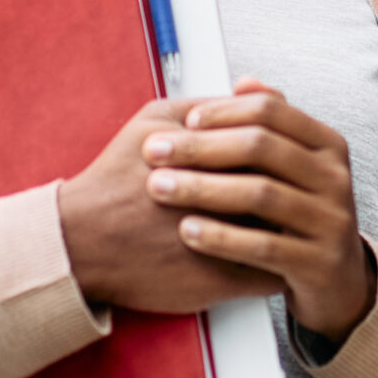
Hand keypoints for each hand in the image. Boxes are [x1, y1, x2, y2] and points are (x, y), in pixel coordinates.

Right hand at [58, 100, 282, 313]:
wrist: (79, 243)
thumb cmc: (115, 179)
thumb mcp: (155, 121)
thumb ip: (210, 105)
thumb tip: (259, 93)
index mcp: (213, 159)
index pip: (276, 152)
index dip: (290, 153)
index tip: (292, 157)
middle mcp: (225, 201)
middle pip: (287, 192)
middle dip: (297, 190)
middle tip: (299, 190)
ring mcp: (226, 245)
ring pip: (286, 236)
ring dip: (293, 230)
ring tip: (291, 223)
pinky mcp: (220, 283)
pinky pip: (271, 277)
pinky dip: (278, 265)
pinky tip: (275, 257)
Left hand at [143, 78, 375, 346]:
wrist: (337, 280)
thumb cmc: (302, 214)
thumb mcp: (297, 166)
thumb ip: (274, 125)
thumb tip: (244, 82)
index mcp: (328, 145)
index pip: (272, 111)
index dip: (223, 112)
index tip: (183, 121)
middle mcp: (336, 178)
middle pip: (261, 147)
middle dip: (200, 147)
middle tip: (154, 152)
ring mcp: (331, 221)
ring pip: (260, 194)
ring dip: (202, 188)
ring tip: (159, 187)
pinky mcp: (317, 263)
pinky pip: (262, 246)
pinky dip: (220, 236)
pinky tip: (186, 231)